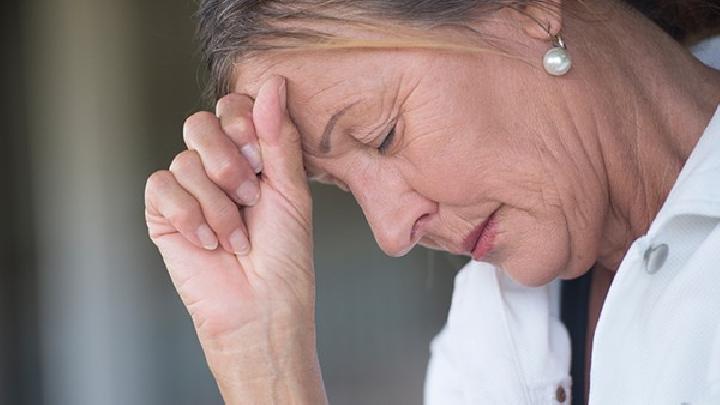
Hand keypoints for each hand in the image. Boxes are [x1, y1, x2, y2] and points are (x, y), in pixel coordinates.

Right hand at [144, 76, 325, 403]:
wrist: (261, 309)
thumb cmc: (285, 258)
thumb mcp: (292, 192)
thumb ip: (279, 138)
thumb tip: (274, 85)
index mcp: (252, 158)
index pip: (235, 109)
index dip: (244, 125)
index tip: (262, 160)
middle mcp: (217, 169)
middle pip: (201, 123)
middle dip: (228, 160)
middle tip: (250, 195)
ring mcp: (188, 191)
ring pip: (185, 160)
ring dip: (217, 204)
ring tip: (236, 237)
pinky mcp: (163, 214)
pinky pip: (161, 186)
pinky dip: (189, 215)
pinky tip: (208, 243)